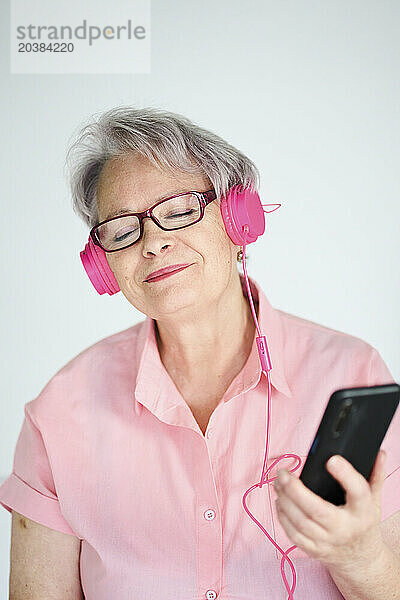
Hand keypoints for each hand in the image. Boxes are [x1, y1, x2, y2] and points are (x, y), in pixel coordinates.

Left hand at [274, 450, 386, 568]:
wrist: (361, 559)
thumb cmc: (364, 523)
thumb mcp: (374, 500)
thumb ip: (375, 476)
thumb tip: (378, 453)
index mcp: (363, 513)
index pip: (358, 493)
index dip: (346, 475)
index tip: (332, 460)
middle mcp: (345, 529)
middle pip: (317, 510)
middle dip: (295, 490)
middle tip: (283, 473)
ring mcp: (328, 542)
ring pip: (300, 522)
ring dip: (285, 500)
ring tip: (278, 482)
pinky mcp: (314, 550)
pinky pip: (293, 534)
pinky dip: (283, 516)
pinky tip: (280, 501)